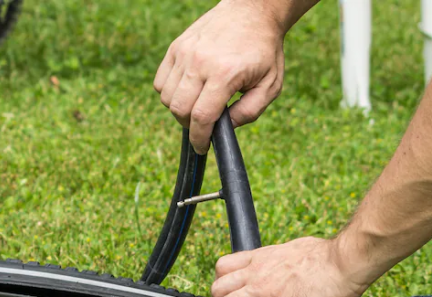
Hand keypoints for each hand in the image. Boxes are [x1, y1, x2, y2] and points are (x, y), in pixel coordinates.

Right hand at [154, 0, 287, 153]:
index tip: (202, 147)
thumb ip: (250, 112)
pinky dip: (169, 93)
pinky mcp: (176, 47)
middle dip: (189, 126)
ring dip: (179, 109)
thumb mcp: (270, 85)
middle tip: (202, 125)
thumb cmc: (263, 50)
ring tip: (197, 105)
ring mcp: (185, 53)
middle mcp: (200, 62)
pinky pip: (161, 81)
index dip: (199, 138)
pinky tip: (187, 91)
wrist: (252, 11)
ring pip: (167, 97)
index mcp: (225, 73)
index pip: (201, 116)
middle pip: (179, 109)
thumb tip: (225, 128)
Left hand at [211, 237, 371, 296]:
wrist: (346, 262)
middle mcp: (257, 274)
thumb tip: (282, 270)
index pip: (223, 268)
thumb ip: (280, 262)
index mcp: (261, 258)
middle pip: (217, 291)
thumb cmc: (330, 257)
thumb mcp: (293, 250)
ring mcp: (264, 292)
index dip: (220, 286)